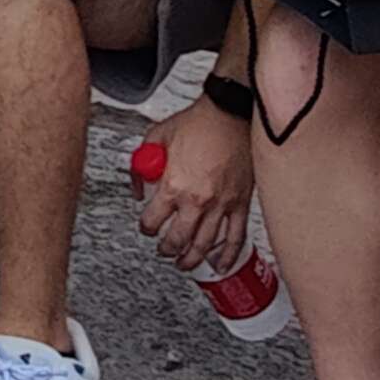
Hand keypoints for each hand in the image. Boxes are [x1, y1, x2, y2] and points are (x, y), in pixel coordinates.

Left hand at [132, 94, 255, 271]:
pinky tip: (220, 265)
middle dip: (166, 249)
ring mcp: (221, 204)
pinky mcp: (241, 203)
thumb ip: (141, 165)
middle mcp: (197, 200)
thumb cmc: (198, 122)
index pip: (152, 221)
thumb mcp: (156, 138)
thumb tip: (139, 187)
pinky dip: (227, 255)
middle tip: (164, 251)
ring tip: (184, 263)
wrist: (230, 114)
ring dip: (191, 259)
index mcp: (173, 185)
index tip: (147, 228)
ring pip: (204, 245)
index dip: (145, 228)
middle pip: (177, 240)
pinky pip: (235, 237)